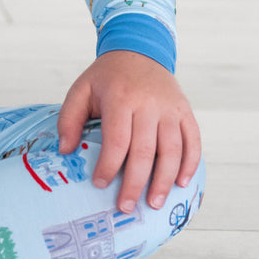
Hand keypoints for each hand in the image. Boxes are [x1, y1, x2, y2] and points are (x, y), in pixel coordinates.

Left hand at [57, 50, 200, 212]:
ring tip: (155, 204)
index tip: (99, 185)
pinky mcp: (185, 111)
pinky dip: (190, 164)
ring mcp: (170, 108)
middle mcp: (149, 104)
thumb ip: (69, 118)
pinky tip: (181, 183)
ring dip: (165, 181)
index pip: (117, 141)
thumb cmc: (107, 77)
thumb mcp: (81, 90)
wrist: (138, 51)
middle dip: (135, 184)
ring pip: (173, 151)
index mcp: (120, 98)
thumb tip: (65, 150)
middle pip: (145, 152)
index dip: (108, 166)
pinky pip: (193, 141)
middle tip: (126, 207)